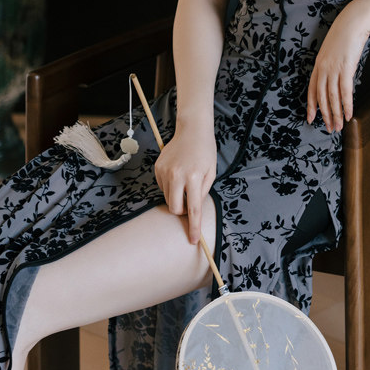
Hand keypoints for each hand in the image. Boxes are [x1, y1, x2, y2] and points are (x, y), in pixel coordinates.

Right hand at [154, 124, 216, 243]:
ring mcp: (165, 172)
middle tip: (189, 202)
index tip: (194, 240)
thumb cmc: (206, 151)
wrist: (193, 130)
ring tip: (185, 181)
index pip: (194, 209)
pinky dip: (170, 187)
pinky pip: (162, 187)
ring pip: (168, 198)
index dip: (194, 227)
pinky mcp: (158, 168)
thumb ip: (203, 191)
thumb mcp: (211, 171)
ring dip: (176, 197)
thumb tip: (193, 208)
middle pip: (175, 208)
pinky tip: (177, 174)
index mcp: (195, 177)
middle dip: (181, 212)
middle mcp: (178, 176)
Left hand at [307, 0, 369, 131]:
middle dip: (325, 114)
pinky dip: (346, 105)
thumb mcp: (335, 49)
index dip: (311, 105)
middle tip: (328, 128)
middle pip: (321, 96)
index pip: (311, 88)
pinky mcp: (345, 68)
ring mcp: (333, 68)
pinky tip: (349, 115)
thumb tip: (337, 74)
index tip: (310, 118)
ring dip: (335, 114)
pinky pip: (345, 91)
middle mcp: (323, 67)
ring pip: (332, 97)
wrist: (355, 20)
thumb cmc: (347, 32)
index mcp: (318, 63)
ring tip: (338, 127)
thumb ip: (332, 62)